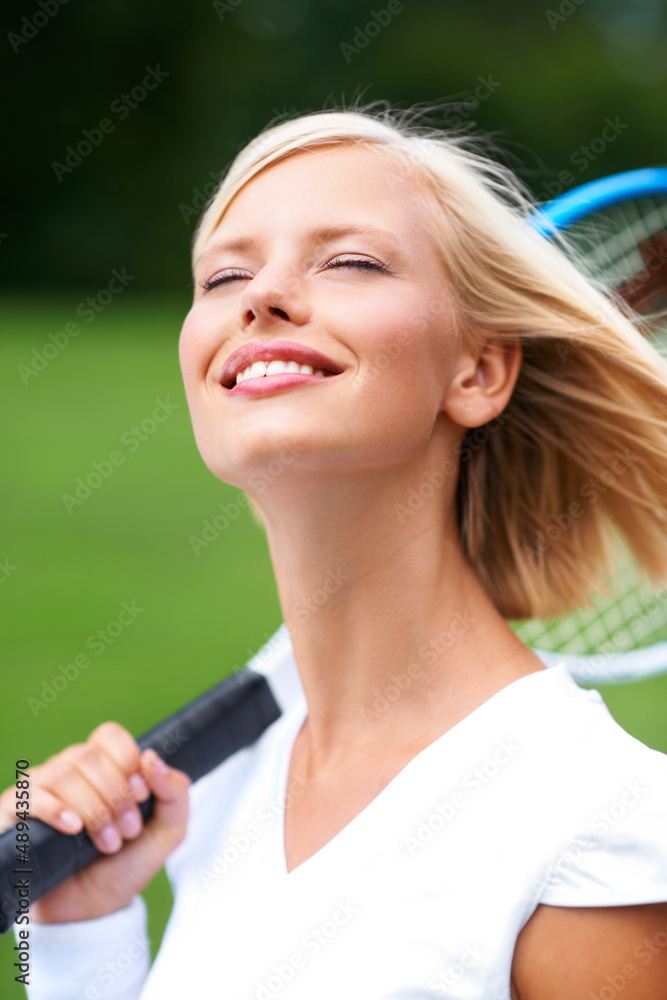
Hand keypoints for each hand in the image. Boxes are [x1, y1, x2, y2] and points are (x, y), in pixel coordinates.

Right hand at [0, 722, 190, 922]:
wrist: (87, 913)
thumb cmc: (122, 866)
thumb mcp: (164, 834)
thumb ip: (175, 795)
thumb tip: (152, 759)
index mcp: (102, 767)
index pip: (110, 737)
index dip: (129, 761)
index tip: (142, 797)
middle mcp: (68, 771)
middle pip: (90, 755)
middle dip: (116, 795)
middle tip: (128, 832)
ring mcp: (40, 789)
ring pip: (64, 774)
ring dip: (94, 809)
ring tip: (107, 843)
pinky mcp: (15, 812)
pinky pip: (32, 795)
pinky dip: (57, 810)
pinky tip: (74, 829)